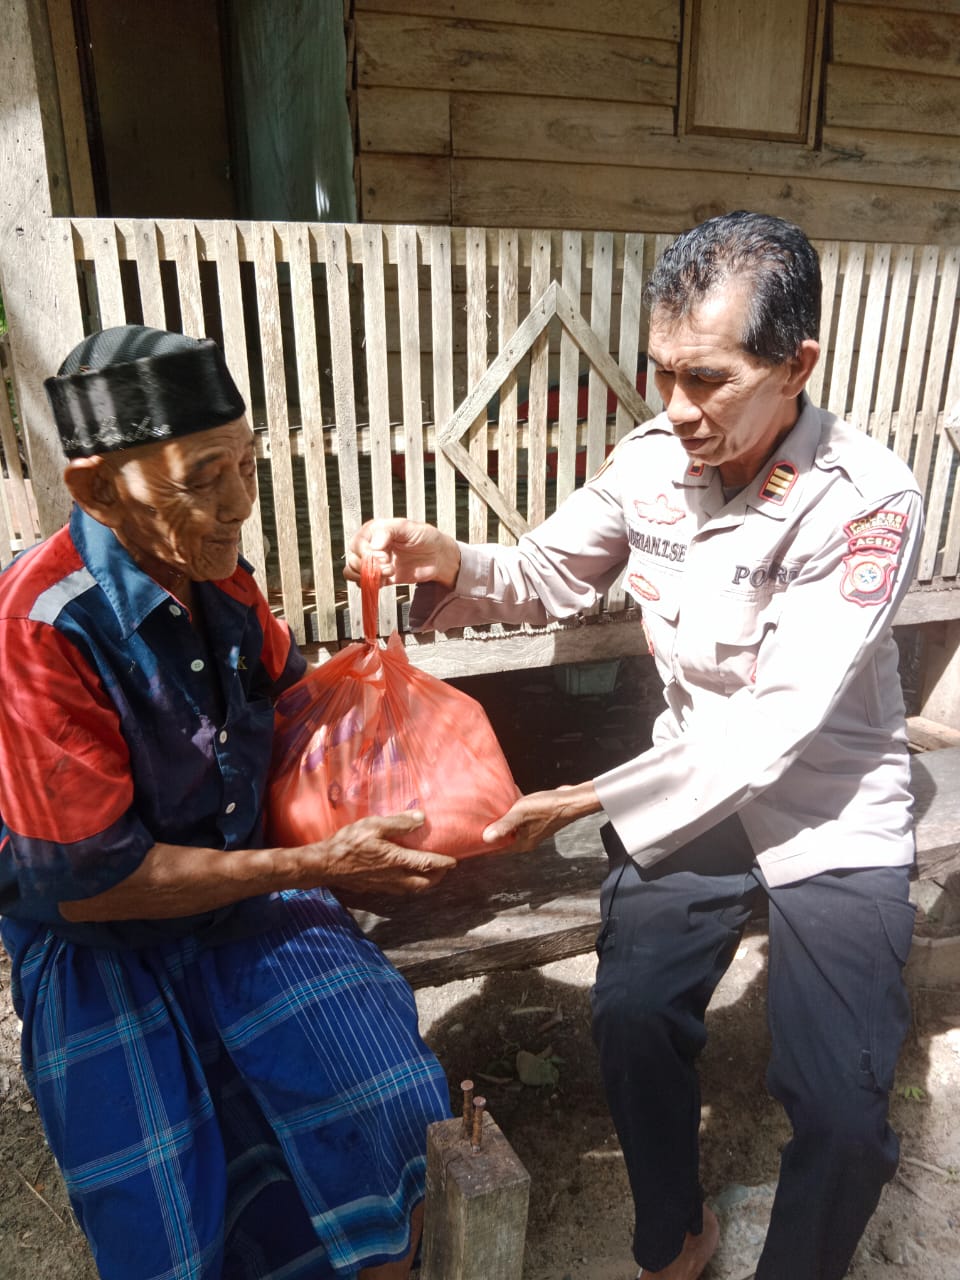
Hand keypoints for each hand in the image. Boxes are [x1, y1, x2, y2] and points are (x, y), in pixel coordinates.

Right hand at [297, 811, 456, 894]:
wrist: (325, 865)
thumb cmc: (348, 843)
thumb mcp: (374, 825)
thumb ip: (398, 823)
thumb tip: (421, 818)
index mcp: (397, 860)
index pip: (428, 864)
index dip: (444, 863)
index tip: (454, 861)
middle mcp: (394, 877)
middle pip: (423, 883)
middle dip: (437, 878)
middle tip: (444, 870)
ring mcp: (384, 885)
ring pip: (411, 890)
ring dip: (424, 884)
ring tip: (429, 876)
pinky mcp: (374, 889)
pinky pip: (398, 891)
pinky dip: (408, 886)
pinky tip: (405, 878)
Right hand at [345, 518, 460, 587]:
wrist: (438, 556)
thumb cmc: (425, 537)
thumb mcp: (407, 527)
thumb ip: (387, 532)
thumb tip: (373, 547)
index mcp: (374, 531)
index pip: (358, 544)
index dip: (368, 553)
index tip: (384, 557)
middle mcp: (370, 546)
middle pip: (353, 558)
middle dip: (368, 566)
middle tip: (388, 567)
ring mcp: (374, 562)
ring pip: (353, 571)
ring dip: (367, 576)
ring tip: (387, 574)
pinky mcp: (379, 577)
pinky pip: (364, 583)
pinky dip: (370, 585)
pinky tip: (384, 581)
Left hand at [482, 782, 602, 853]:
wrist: (571, 800)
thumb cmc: (548, 807)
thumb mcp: (521, 814)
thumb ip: (504, 825)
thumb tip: (485, 838)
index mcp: (521, 843)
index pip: (496, 849)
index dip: (482, 845)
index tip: (469, 840)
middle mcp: (526, 839)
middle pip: (502, 838)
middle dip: (489, 831)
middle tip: (474, 823)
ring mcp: (531, 830)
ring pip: (510, 827)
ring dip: (500, 819)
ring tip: (486, 810)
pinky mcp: (536, 819)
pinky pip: (518, 817)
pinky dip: (511, 810)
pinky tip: (506, 797)